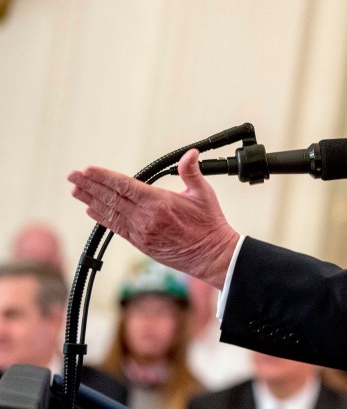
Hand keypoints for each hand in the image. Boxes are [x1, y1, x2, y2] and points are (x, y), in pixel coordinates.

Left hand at [67, 149, 238, 288]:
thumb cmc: (209, 224)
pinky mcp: (142, 243)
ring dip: (90, 200)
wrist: (211, 255)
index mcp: (159, 202)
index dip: (104, 177)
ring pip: (110, 213)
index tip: (88, 169)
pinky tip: (91, 210)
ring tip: (75, 190)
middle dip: (89, 185)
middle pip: (111, 198)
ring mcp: (142, 232)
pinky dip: (102, 218)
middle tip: (73, 175)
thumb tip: (191, 152)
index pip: (124, 185)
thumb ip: (191, 171)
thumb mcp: (203, 193)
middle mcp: (146, 217)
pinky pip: (116, 228)